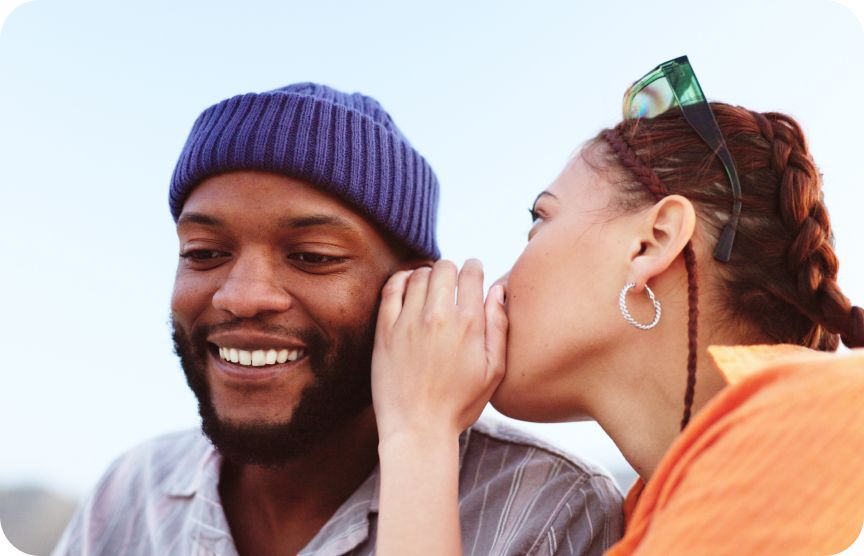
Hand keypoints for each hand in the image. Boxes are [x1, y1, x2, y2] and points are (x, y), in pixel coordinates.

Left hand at [372, 259, 507, 443]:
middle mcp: (438, 316)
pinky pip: (391, 288)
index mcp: (469, 323)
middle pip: (444, 267)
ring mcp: (408, 321)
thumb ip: (499, 327)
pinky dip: (401, 279)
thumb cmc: (459, 405)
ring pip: (419, 274)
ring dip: (427, 274)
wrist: (417, 429)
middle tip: (451, 283)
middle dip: (451, 270)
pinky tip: (407, 286)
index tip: (472, 275)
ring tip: (430, 287)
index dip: (474, 268)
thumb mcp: (493, 371)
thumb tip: (498, 291)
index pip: (471, 272)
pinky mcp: (385, 330)